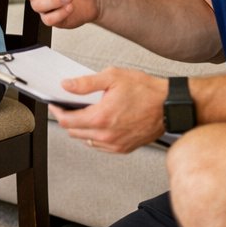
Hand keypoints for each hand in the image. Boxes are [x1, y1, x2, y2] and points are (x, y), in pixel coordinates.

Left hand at [48, 68, 167, 152]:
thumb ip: (86, 83)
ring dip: (81, 128)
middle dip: (68, 118)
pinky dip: (95, 136)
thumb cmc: (147, 91)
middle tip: (69, 106)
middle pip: (73, 132)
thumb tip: (67, 85)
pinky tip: (100, 123)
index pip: (67, 121)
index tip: (55, 104)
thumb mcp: (113, 77)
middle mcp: (106, 135)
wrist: (170, 105)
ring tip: (86, 113)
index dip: (57, 111)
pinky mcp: (123, 148)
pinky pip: (100, 145)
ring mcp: (115, 144)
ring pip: (86, 140)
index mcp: (101, 118)